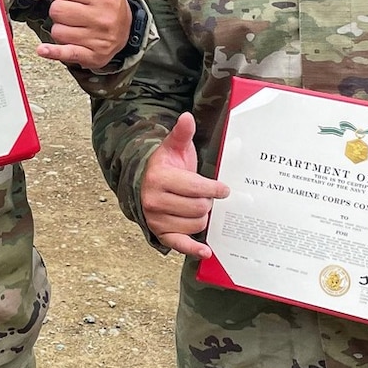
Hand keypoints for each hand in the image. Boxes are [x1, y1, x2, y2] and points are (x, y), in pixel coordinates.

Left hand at [37, 0, 131, 69]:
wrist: (126, 29)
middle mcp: (102, 18)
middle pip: (56, 11)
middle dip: (61, 10)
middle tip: (75, 10)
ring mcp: (98, 39)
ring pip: (57, 31)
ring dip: (62, 28)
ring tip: (77, 25)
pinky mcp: (92, 55)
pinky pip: (65, 53)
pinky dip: (53, 52)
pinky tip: (43, 50)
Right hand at [138, 113, 227, 259]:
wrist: (143, 181)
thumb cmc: (164, 164)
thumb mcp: (174, 147)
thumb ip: (182, 133)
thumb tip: (187, 117)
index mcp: (159, 179)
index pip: (196, 188)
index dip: (215, 189)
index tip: (224, 189)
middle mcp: (154, 201)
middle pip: (198, 208)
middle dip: (208, 202)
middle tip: (207, 196)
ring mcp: (156, 219)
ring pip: (195, 224)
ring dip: (202, 217)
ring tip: (198, 207)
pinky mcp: (159, 233)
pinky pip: (179, 244)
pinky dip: (193, 249)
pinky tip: (206, 250)